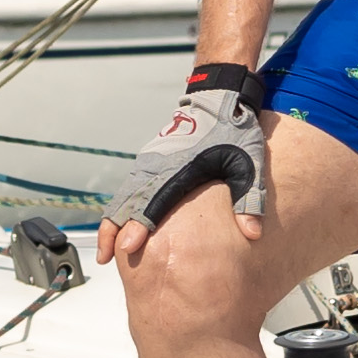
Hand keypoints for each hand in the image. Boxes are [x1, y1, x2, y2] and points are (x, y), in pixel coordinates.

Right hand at [96, 79, 271, 264]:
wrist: (219, 99)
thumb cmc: (234, 130)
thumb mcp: (250, 163)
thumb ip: (250, 199)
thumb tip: (251, 234)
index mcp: (180, 167)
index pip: (153, 200)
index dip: (139, 225)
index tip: (128, 248)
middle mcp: (158, 165)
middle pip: (126, 201)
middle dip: (113, 230)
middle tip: (105, 258)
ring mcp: (149, 162)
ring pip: (122, 195)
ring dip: (112, 222)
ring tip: (106, 252)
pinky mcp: (148, 162)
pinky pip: (128, 189)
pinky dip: (120, 209)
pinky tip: (119, 230)